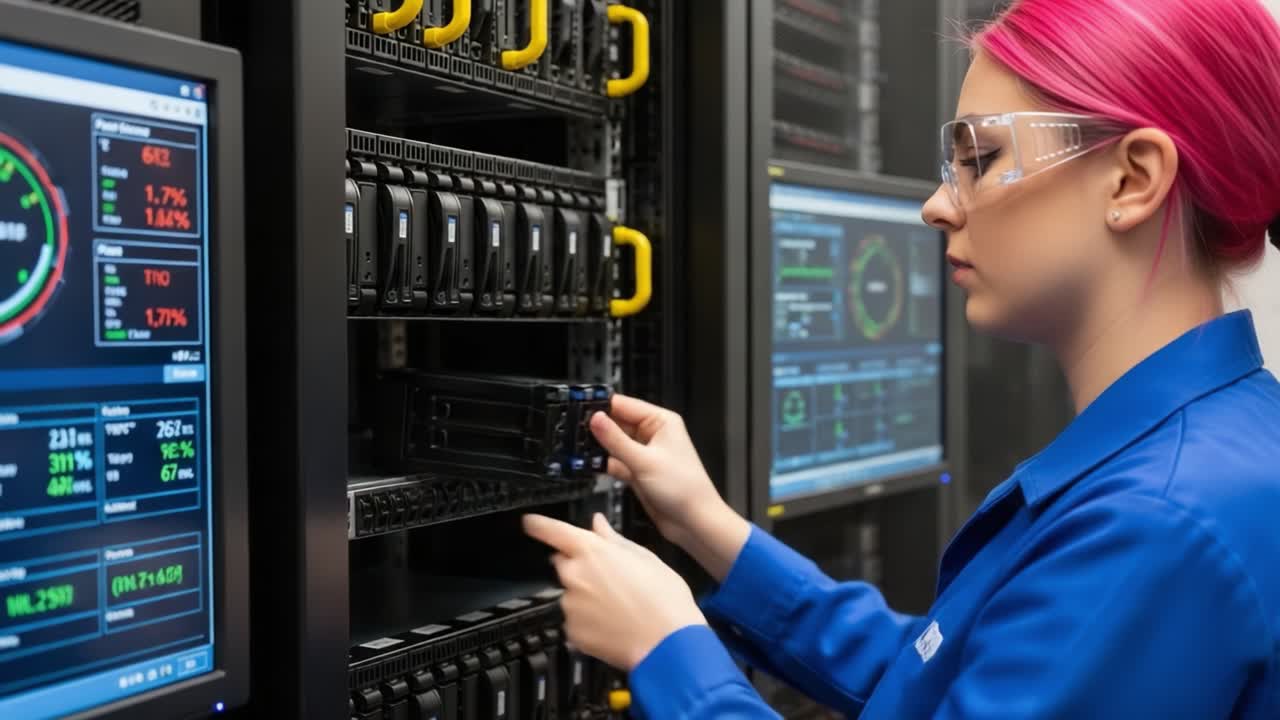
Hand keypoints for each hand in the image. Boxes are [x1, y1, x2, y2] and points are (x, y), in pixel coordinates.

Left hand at [523, 512, 706, 671]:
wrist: (667, 645)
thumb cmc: (664, 600)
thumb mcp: (645, 558)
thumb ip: (614, 539)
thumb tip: (598, 524)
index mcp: (591, 551)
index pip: (552, 530)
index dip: (538, 524)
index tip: (530, 522)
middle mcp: (574, 575)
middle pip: (564, 563)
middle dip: (580, 567)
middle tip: (610, 578)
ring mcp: (570, 605)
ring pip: (571, 593)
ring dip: (586, 596)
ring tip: (617, 605)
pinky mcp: (571, 630)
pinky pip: (574, 619)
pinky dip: (588, 619)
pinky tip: (612, 622)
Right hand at [590, 395, 723, 544]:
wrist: (693, 522)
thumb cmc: (685, 488)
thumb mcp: (644, 461)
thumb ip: (616, 440)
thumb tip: (596, 419)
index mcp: (661, 422)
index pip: (624, 405)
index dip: (601, 406)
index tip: (578, 408)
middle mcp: (652, 435)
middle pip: (616, 423)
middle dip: (596, 428)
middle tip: (571, 430)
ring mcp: (644, 454)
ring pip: (613, 443)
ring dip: (597, 447)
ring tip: (576, 447)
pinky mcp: (638, 471)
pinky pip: (614, 462)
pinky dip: (602, 463)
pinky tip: (588, 464)